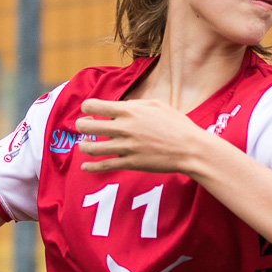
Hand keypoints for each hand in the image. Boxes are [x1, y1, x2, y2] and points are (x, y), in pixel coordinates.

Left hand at [74, 98, 214, 174]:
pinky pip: (104, 166)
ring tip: (84, 145)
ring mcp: (125, 147)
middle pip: (87, 126)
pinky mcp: (129, 163)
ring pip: (91, 148)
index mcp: (129, 110)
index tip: (89, 110)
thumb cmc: (176, 124)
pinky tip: (84, 167)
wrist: (190, 149)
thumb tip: (121, 107)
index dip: (87, 107)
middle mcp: (123, 128)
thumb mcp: (156, 105)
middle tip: (83, 126)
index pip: (94, 105)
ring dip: (83, 146)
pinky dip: (91, 167)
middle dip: (81, 125)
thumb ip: (135, 104)